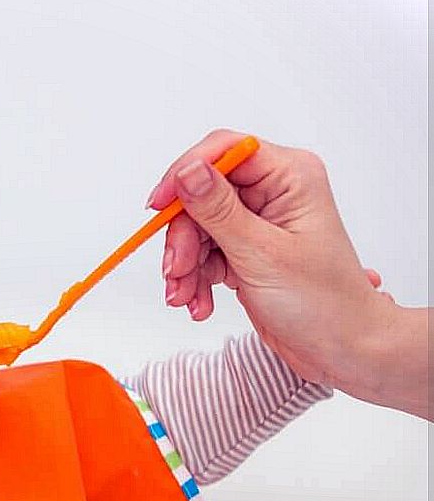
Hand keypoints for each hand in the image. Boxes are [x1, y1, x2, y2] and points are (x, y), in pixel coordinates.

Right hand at [147, 129, 392, 389]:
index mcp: (289, 177)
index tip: (159, 206)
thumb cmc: (323, 303)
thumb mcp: (262, 254)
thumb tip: (187, 171)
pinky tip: (199, 302)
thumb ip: (219, 210)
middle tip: (177, 271)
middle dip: (183, 237)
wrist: (341, 348)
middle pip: (201, 195)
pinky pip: (203, 253)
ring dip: (185, 264)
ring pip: (196, 227)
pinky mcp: (244, 248)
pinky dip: (194, 279)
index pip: (224, 151)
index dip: (185, 174)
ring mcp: (256, 221)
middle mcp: (272, 192)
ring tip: (185, 296)